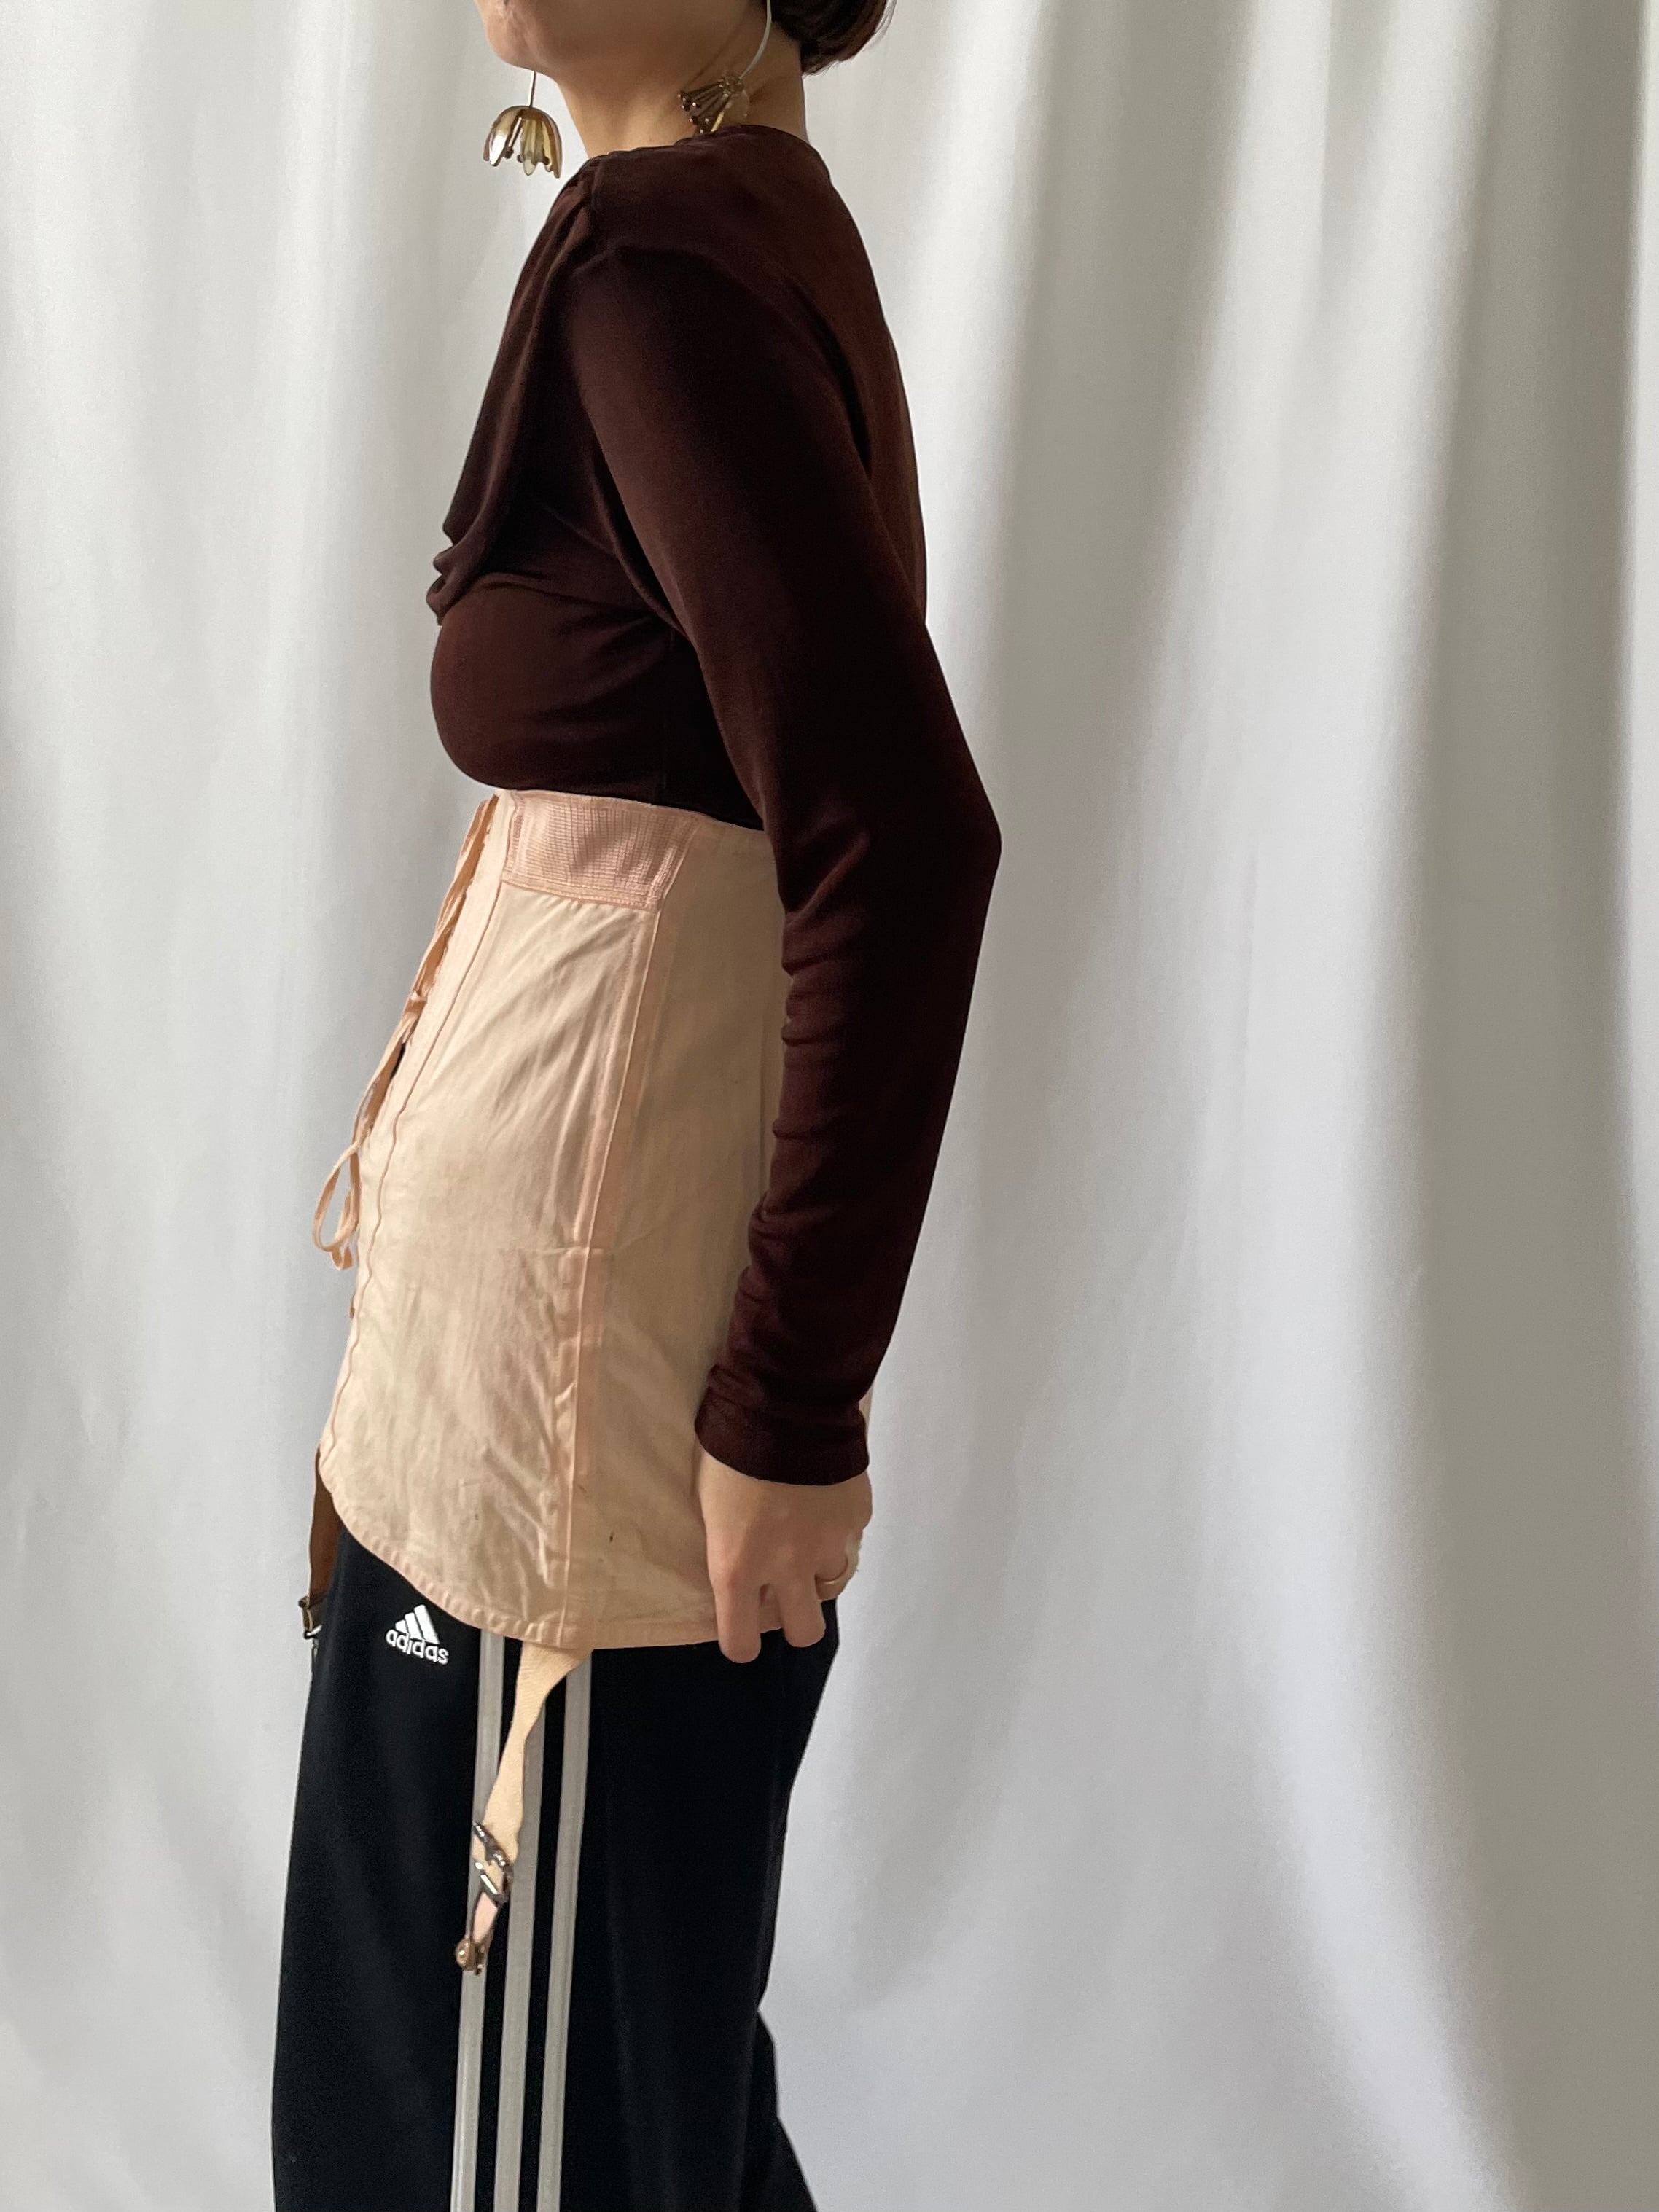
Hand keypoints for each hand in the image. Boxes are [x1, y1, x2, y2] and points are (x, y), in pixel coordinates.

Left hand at [696, 1448, 871, 1662]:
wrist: (785, 1404)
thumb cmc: (729, 1448)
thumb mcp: (709, 1502)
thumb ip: (728, 1543)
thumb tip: (741, 1558)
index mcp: (737, 1568)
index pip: (740, 1640)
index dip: (741, 1641)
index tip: (742, 1628)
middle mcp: (786, 1568)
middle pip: (804, 1632)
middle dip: (796, 1618)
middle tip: (787, 1591)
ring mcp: (828, 1545)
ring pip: (830, 1579)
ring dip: (817, 1563)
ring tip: (804, 1526)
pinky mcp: (855, 1518)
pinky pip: (848, 1534)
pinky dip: (837, 1523)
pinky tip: (822, 1494)